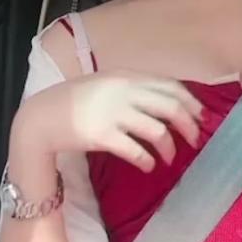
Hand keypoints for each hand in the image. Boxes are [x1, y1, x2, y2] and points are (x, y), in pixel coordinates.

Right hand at [11, 71, 204, 172]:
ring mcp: (113, 113)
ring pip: (158, 131)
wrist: (42, 117)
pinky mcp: (103, 135)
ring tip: (169, 158)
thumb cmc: (74, 101)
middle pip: (170, 107)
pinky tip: (148, 166)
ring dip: (170, 147)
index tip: (200, 116)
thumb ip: (132, 87)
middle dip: (189, 126)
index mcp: (125, 76)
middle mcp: (123, 91)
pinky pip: (136, 150)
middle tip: (194, 141)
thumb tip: (164, 101)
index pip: (170, 85)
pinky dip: (148, 160)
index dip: (190, 102)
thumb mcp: (105, 83)